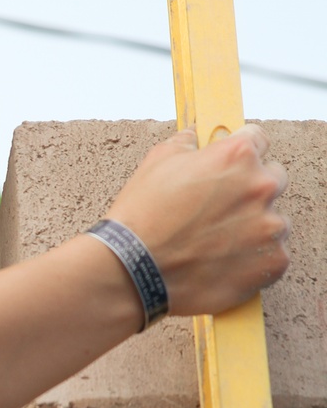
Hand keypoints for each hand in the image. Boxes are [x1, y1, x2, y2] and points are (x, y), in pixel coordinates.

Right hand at [106, 124, 288, 316]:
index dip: (239, 152)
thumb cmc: (142, 216)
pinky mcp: (272, 263)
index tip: (230, 165)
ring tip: (216, 241)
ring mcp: (270, 228)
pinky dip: (254, 259)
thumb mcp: (157, 162)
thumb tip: (194, 137)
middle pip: (273, 178)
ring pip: (273, 221)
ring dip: (253, 226)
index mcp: (237, 156)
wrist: (133, 270)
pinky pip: (273, 256)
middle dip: (250, 189)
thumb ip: (186, 143)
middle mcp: (260, 188)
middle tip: (219, 207)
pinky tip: (223, 261)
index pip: (257, 140)